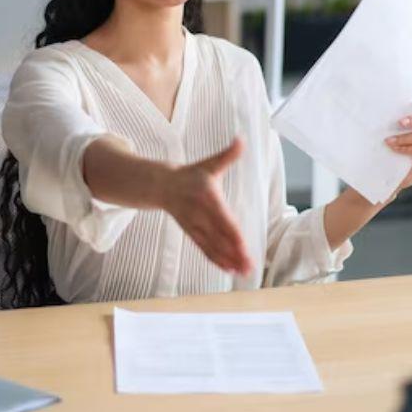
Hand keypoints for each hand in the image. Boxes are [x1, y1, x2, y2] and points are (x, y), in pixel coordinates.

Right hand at [159, 138, 253, 274]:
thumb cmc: (191, 174)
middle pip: (220, 237)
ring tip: (244, 272)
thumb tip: (242, 140)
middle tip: (250, 267)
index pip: (223, 219)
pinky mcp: (191, 233)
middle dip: (235, 253)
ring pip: (213, 246)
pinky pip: (204, 249)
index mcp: (206, 196)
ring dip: (228, 260)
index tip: (244, 248)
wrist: (161, 185)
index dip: (233, 235)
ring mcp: (194, 226)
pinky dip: (216, 260)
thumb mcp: (209, 163)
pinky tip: (229, 269)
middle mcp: (200, 214)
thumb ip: (227, 155)